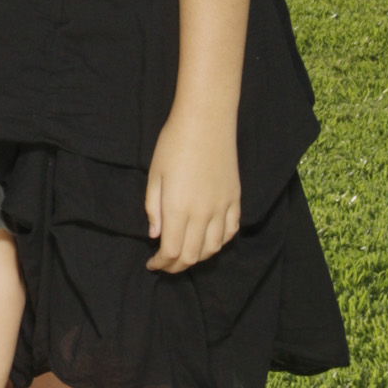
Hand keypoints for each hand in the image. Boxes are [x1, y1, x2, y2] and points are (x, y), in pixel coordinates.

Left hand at [144, 110, 241, 272]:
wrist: (206, 121)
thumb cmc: (173, 144)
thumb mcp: (154, 175)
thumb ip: (153, 209)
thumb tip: (155, 236)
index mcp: (177, 209)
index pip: (171, 251)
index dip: (161, 264)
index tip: (152, 264)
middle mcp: (202, 214)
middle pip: (192, 255)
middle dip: (176, 266)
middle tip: (165, 265)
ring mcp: (222, 207)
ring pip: (213, 248)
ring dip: (198, 257)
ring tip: (185, 254)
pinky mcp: (235, 199)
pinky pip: (231, 231)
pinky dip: (220, 243)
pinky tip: (209, 240)